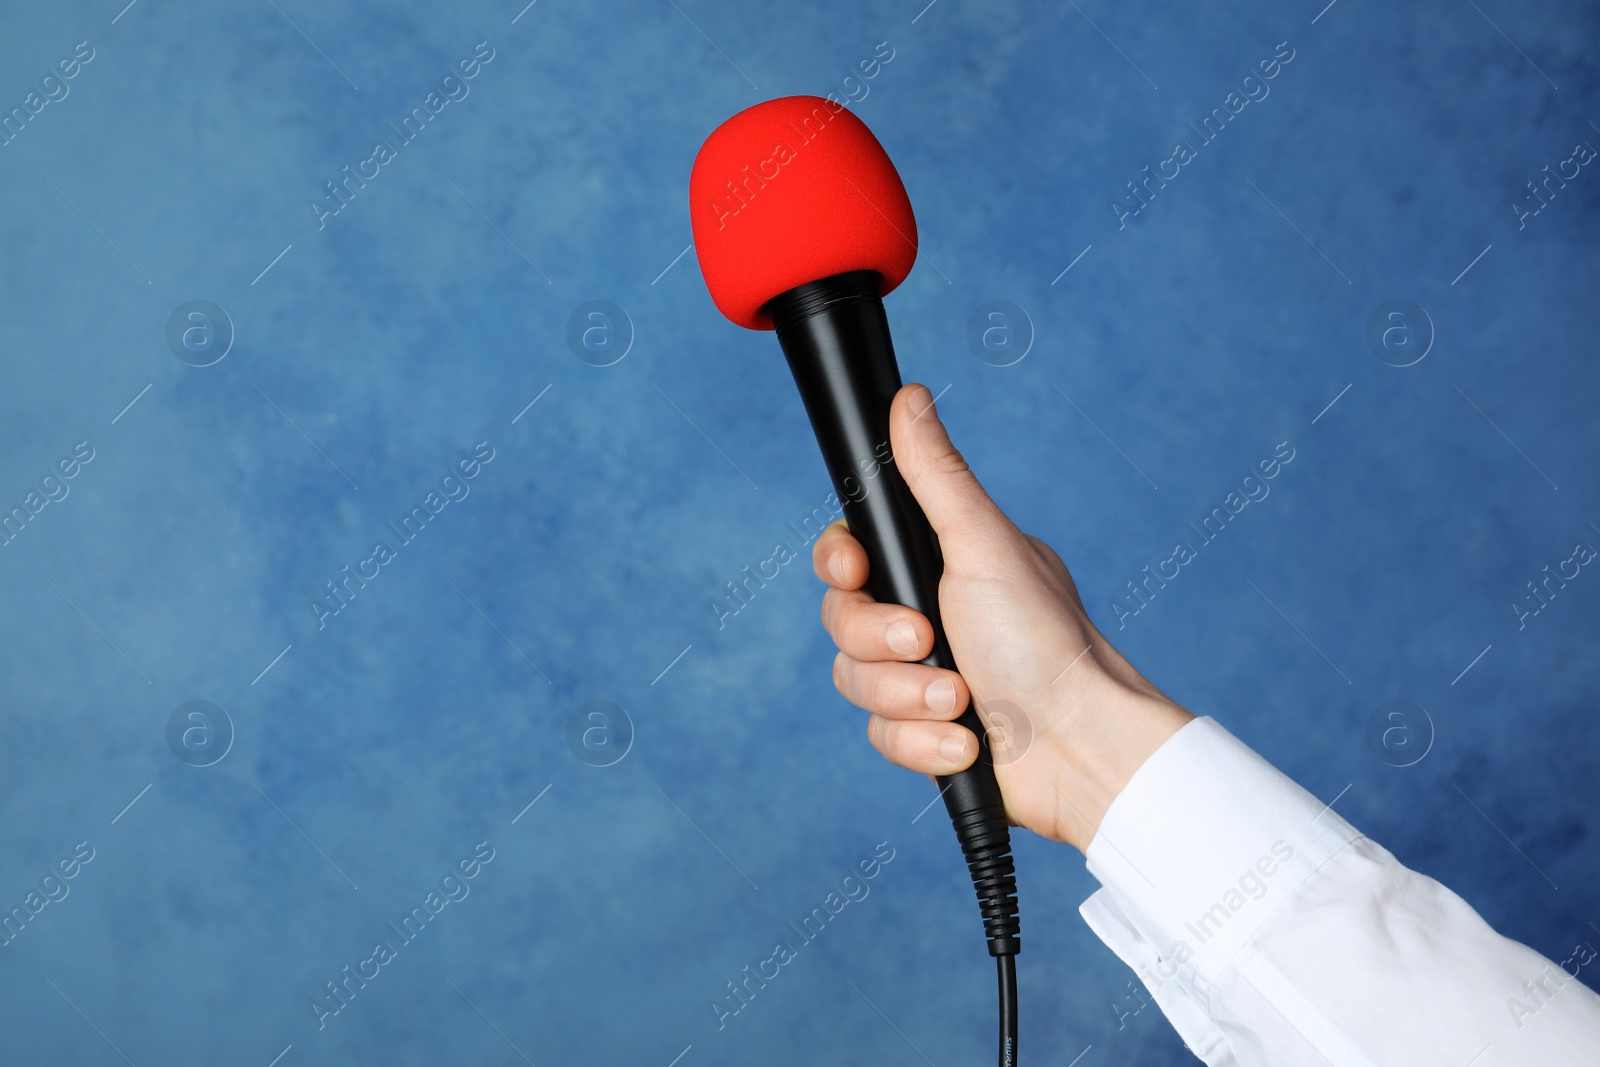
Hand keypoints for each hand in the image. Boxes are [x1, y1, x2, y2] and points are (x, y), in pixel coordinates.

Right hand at [813, 384, 1193, 852]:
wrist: (1080, 746)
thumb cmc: (1045, 641)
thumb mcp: (982, 544)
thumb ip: (936, 476)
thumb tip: (910, 399)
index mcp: (938, 564)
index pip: (850, 553)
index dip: (840, 562)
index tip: (856, 568)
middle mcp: (925, 616)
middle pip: (841, 620)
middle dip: (881, 640)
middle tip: (926, 638)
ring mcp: (922, 676)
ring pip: (856, 683)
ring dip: (909, 697)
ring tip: (963, 698)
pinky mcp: (925, 733)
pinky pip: (882, 737)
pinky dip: (923, 743)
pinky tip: (968, 741)